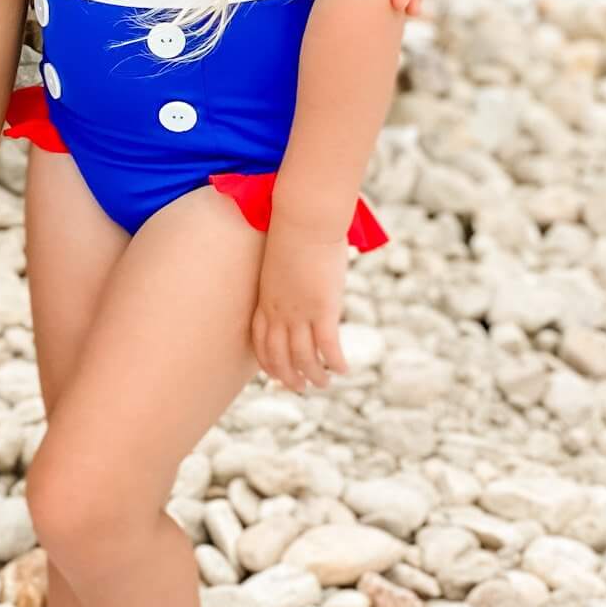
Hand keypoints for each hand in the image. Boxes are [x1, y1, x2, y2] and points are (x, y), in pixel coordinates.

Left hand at [251, 217, 348, 391]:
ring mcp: (300, 313)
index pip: (260, 340)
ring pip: (303, 358)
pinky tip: (344, 370)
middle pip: (278, 356)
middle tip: (299, 387)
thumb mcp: (281, 257)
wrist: (303, 219)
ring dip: (314, 376)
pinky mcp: (323, 310)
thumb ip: (285, 272)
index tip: (274, 374)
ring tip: (323, 384)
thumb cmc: (294, 227)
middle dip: (287, 376)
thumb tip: (294, 270)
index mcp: (266, 298)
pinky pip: (328, 348)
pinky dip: (336, 363)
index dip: (267, 361)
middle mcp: (279, 311)